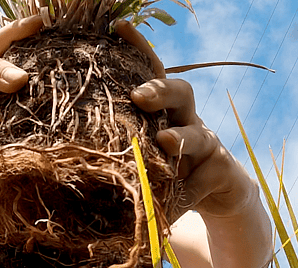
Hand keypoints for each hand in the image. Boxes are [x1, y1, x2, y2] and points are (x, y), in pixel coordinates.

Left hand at [116, 22, 256, 219]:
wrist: (217, 198)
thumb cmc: (171, 174)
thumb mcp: (147, 158)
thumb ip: (126, 152)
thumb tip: (76, 158)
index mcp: (165, 115)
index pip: (154, 78)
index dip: (140, 52)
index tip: (119, 30)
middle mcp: (187, 122)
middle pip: (181, 94)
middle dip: (160, 91)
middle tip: (139, 96)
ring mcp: (208, 145)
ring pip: (198, 134)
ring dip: (181, 138)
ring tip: (165, 143)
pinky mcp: (222, 171)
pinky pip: (202, 181)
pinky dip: (186, 194)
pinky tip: (173, 206)